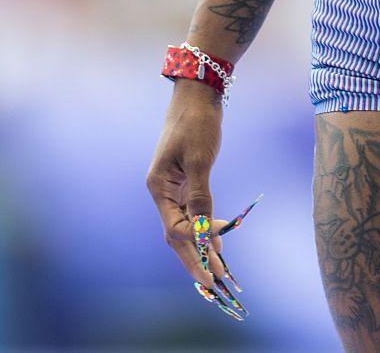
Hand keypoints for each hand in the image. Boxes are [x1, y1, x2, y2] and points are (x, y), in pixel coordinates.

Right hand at [145, 80, 243, 312]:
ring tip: (220, 273)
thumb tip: (204, 229)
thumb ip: (200, 195)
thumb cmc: (197, 122)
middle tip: (213, 285)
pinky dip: (205, 230)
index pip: (175, 229)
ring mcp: (173, 189)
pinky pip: (193, 214)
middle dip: (195, 260)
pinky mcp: (185, 183)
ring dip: (202, 249)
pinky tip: (219, 245)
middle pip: (176, 236)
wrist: (198, 94)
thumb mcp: (200, 159)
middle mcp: (162, 192)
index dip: (197, 242)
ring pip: (185, 228)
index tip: (220, 244)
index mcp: (158, 188)